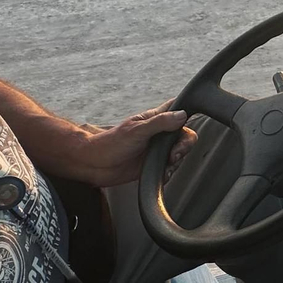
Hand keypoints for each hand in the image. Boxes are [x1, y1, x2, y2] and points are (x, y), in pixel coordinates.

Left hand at [75, 103, 196, 187]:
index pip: (176, 109)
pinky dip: (169, 172)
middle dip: (184, 145)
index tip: (185, 124)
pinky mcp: (153, 165)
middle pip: (184, 134)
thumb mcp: (137, 130)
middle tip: (174, 154)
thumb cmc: (111, 143)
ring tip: (166, 165)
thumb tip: (182, 115)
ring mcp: (156, 149)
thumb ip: (160, 122)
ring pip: (179, 153)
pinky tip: (161, 173)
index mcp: (155, 119)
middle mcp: (158, 133)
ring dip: (177, 161)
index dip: (186, 112)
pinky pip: (170, 168)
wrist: (96, 165)